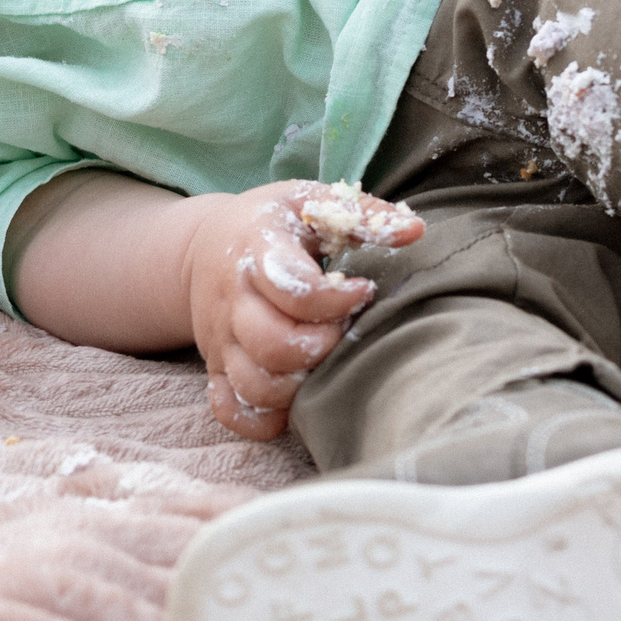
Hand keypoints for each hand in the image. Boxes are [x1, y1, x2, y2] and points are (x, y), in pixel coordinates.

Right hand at [179, 181, 425, 440]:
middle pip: (272, 345)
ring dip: (298, 387)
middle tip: (342, 333)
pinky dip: (264, 418)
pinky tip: (294, 398)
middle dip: (321, 348)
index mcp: (256, 250)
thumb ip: (362, 215)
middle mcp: (233, 300)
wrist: (204, 246)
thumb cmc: (272, 224)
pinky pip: (231, 411)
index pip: (293, 288)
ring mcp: (221, 340)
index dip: (337, 300)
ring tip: (323, 364)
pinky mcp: (216, 368)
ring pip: (255, 385)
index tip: (364, 291)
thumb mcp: (309, 202)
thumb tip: (416, 231)